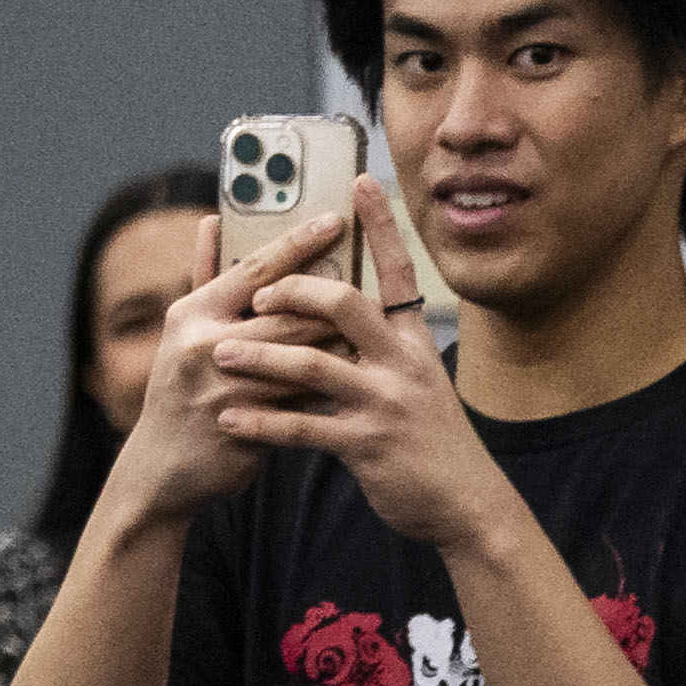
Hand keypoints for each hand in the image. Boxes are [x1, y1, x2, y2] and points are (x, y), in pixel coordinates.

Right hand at [89, 189, 369, 546]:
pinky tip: (360, 380)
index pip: (254, 267)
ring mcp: (226, 389)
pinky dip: (334, 388)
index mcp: (191, 314)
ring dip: (344, 345)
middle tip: (376, 282)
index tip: (337, 219)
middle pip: (290, 313)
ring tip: (377, 329)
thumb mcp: (183, 330)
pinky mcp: (249, 427)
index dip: (299, 242)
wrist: (163, 467)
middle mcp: (204, 347)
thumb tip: (215, 219)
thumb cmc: (182, 388)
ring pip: (305, 358)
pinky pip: (305, 402)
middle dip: (336, 301)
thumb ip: (206, 274)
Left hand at [196, 173, 505, 547]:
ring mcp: (387, 403)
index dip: (380, 227)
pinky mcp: (369, 445)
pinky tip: (229, 418)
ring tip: (219, 352)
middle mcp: (403, 363)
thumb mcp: (412, 381)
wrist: (465, 503)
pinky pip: (304, 427)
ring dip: (260, 355)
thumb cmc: (427, 436)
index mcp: (412, 342)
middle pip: (346, 305)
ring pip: (313, 364)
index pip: (396, 272)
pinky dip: (262, 422)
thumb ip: (377, 346)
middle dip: (296, 290)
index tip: (358, 182)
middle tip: (256, 291)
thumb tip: (331, 309)